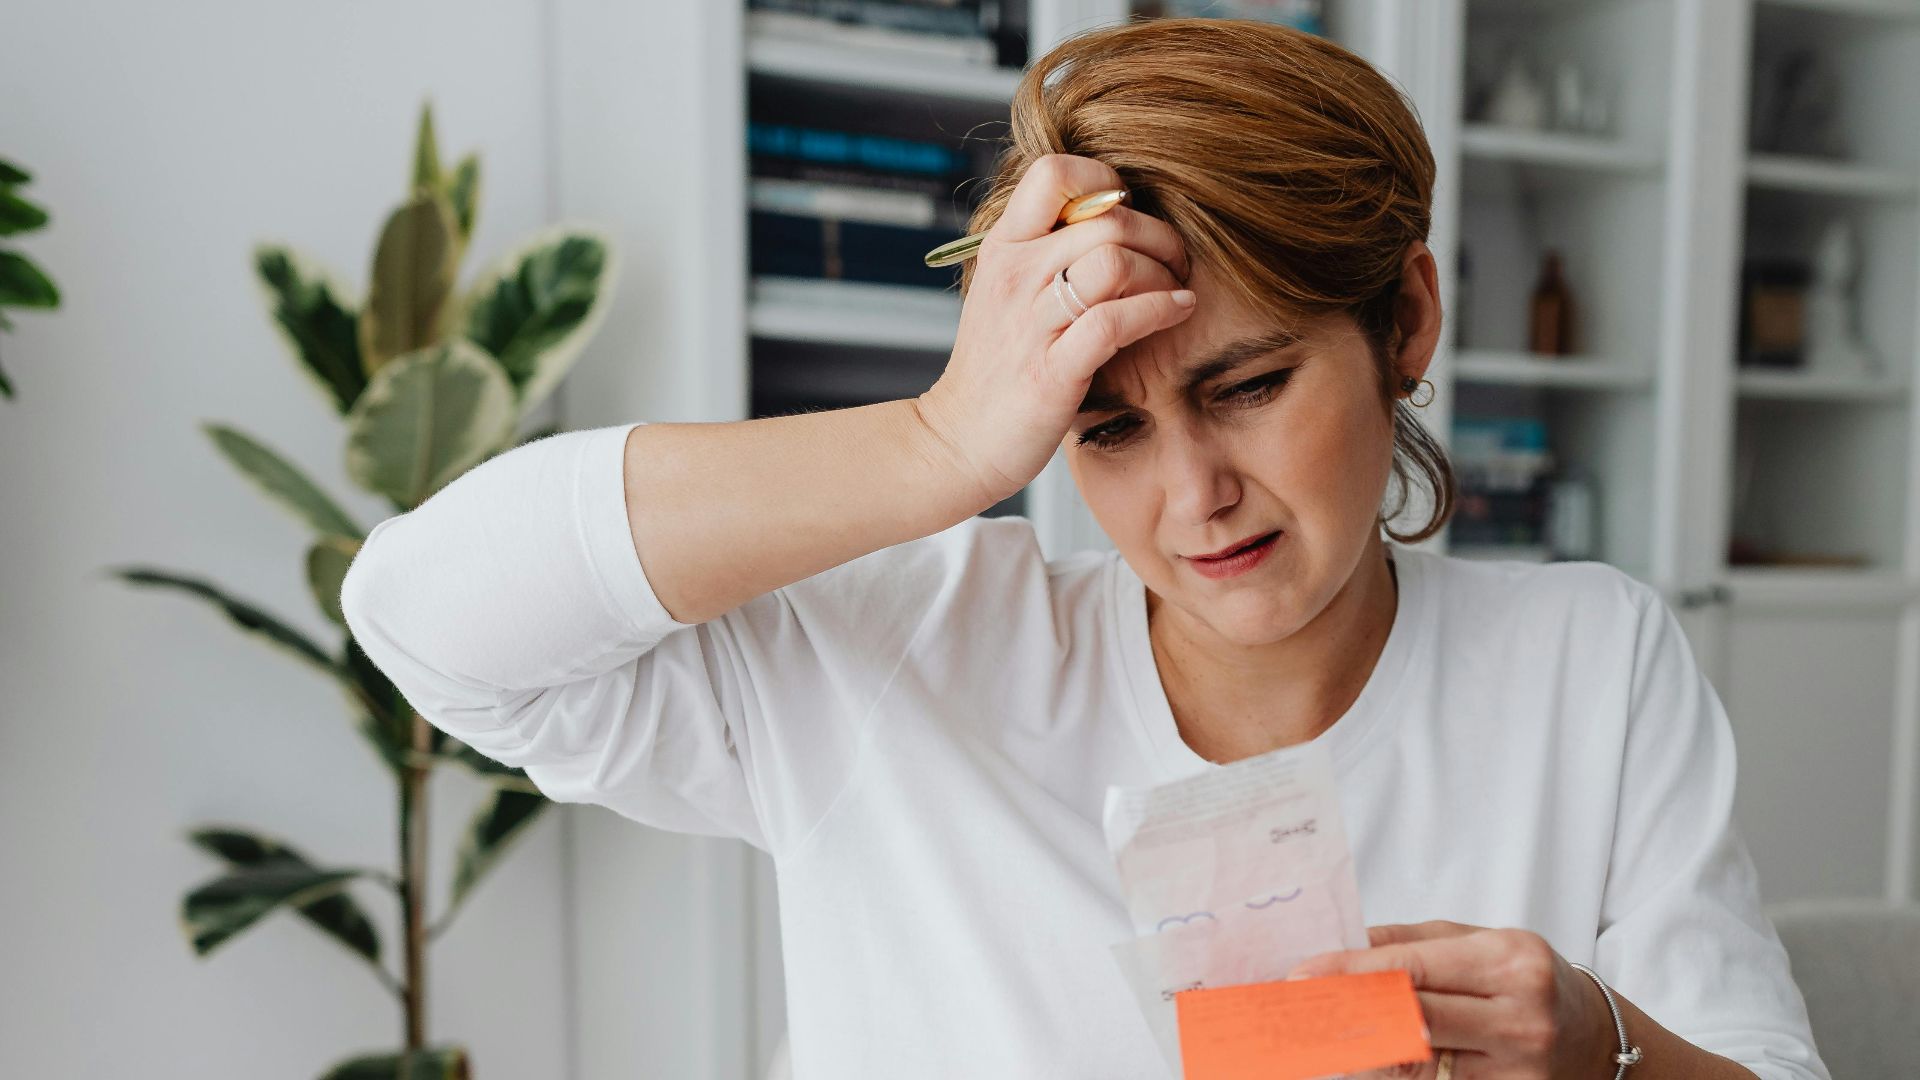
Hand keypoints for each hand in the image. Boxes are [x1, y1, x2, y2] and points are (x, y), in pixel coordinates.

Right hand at [914, 153, 1195, 505]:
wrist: (958, 441)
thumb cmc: (998, 367)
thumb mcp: (1010, 291)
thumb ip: (1048, 250)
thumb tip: (1110, 213)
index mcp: (1005, 247)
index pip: (1054, 173)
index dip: (1105, 182)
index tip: (1129, 214)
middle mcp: (1015, 275)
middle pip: (1106, 219)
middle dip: (1159, 235)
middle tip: (1175, 260)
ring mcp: (1031, 322)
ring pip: (1114, 262)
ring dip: (1162, 272)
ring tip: (1176, 287)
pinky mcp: (1052, 370)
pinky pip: (1113, 321)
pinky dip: (1159, 310)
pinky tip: (1177, 311)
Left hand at [1285, 921, 1616, 1078]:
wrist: (1594, 1037)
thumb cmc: (1526, 979)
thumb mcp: (1478, 941)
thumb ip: (1410, 940)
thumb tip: (1343, 943)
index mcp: (1510, 962)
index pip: (1415, 967)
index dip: (1353, 971)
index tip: (1304, 973)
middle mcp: (1519, 1017)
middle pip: (1414, 1017)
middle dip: (1350, 1009)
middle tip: (1299, 1006)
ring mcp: (1517, 1068)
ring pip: (1418, 1061)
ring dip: (1363, 1047)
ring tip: (1320, 1033)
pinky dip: (1396, 1071)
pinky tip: (1363, 1057)